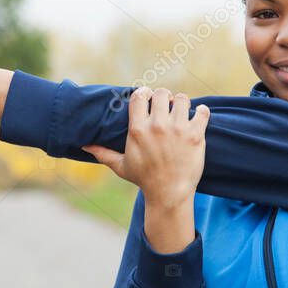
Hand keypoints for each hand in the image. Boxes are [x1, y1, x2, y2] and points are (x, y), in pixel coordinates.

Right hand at [81, 87, 209, 206]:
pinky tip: (198, 116)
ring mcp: (178, 129)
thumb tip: (85, 146)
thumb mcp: (121, 166)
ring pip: (182, 99)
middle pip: (162, 93)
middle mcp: (158, 126)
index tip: (148, 99)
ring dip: (182, 103)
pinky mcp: (196, 135)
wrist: (169, 194)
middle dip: (164, 97)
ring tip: (181, 111)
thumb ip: (103, 153)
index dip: (144, 94)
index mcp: (138, 129)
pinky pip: (202, 112)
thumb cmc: (144, 179)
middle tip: (166, 106)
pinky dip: (202, 112)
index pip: (139, 96)